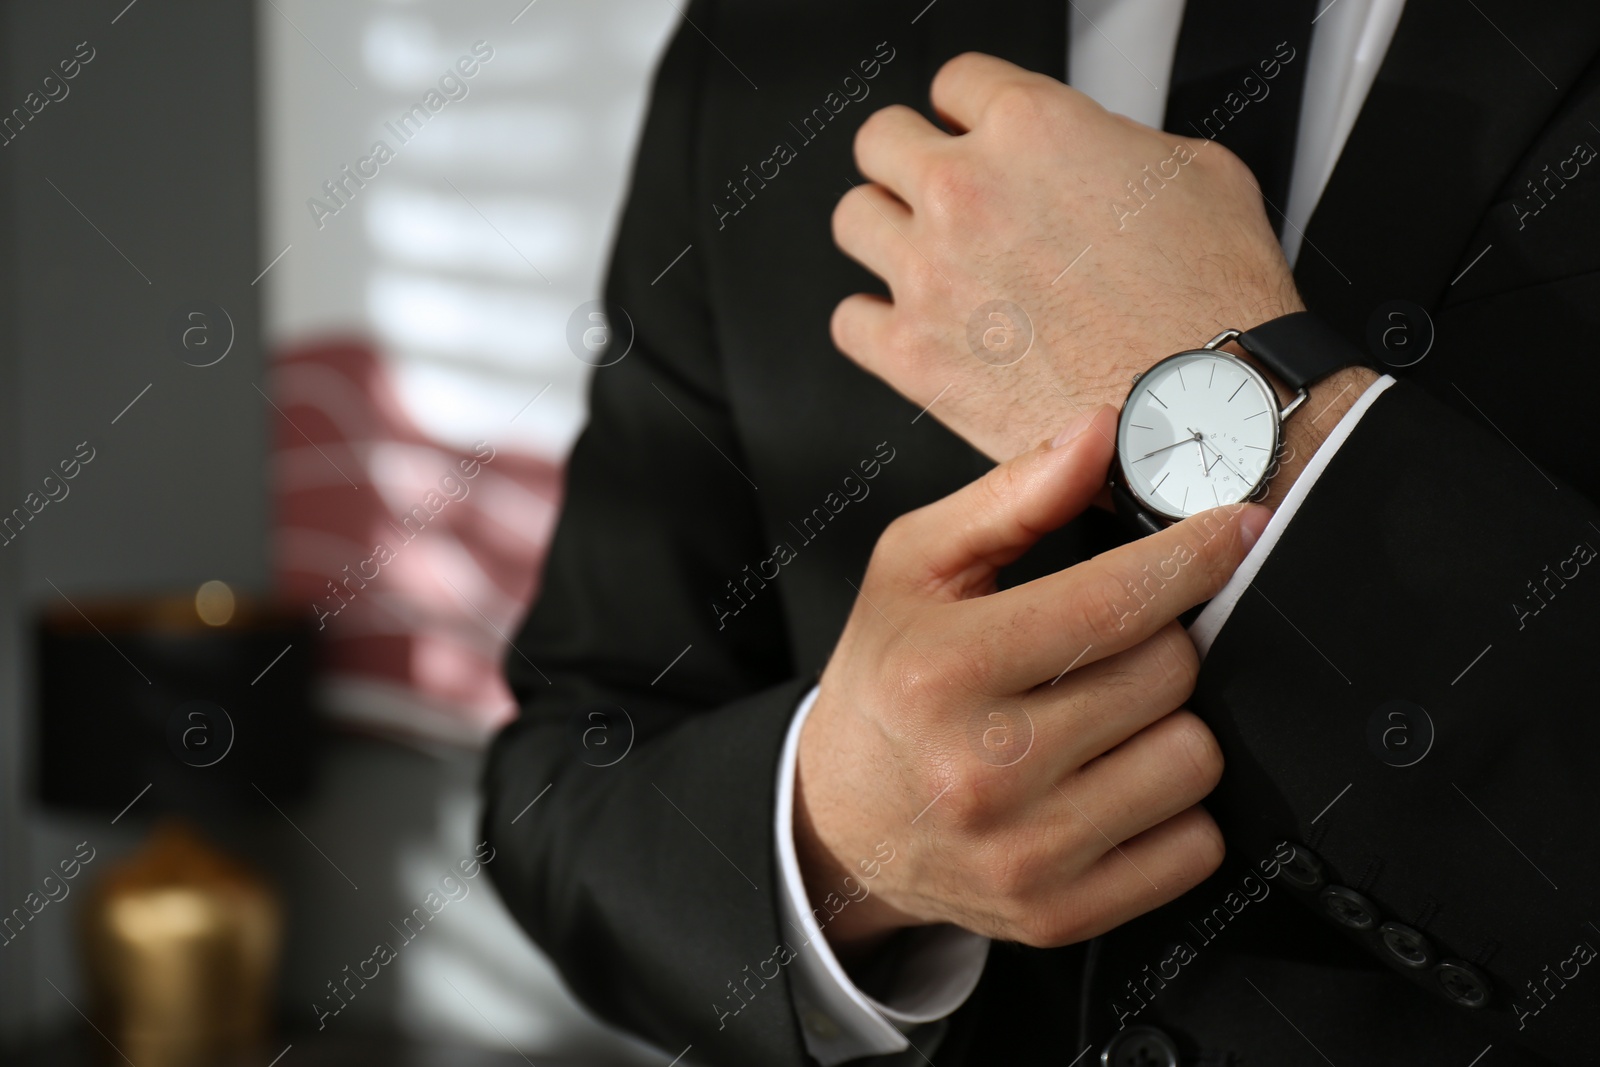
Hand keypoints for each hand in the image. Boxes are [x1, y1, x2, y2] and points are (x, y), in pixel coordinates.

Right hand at [794, 405, 1270, 959]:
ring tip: (1108, 716)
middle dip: (1160, 642)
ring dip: (1169, 724)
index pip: (1113, 602)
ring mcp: (1025, 854)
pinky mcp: (1060, 914)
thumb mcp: (916, 566)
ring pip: (1192, 760)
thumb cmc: (886, 679)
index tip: (1236, 527)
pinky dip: (1174, 808)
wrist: (840, 818)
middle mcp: (982, 771)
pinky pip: (1193, 848)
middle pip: (1169, 676)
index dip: (1195, 554)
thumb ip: (1012, 496)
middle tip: (1113, 644)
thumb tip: (1102, 434)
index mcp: (943, 672)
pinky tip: (1115, 781)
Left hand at [830, 52, 1308, 462]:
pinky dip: (874, 324)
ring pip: (853, 219)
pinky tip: (912, 326)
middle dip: (910, 158)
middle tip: (938, 187)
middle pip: (881, 140)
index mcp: (1031, 128)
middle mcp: (966, 193)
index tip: (974, 132)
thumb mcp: (1198, 173)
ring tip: (921, 254)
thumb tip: (1096, 153)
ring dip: (885, 232)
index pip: (956, 81)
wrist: (1205, 412)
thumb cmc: (1216, 305)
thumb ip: (1117, 144)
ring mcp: (930, 274)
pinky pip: (849, 321)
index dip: (970, 109)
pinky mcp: (914, 356)